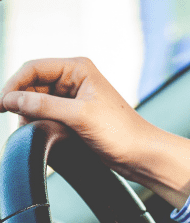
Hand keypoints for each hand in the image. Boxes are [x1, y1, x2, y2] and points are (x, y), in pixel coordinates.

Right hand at [0, 57, 189, 208]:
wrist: (141, 154)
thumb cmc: (120, 132)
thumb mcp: (79, 115)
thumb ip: (42, 105)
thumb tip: (9, 99)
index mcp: (78, 68)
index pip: (32, 68)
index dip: (13, 85)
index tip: (1, 105)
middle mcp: (74, 79)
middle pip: (31, 84)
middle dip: (22, 102)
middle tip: (20, 122)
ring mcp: (73, 97)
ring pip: (35, 101)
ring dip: (30, 114)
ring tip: (35, 129)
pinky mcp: (73, 114)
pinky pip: (45, 114)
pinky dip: (39, 123)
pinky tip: (43, 133)